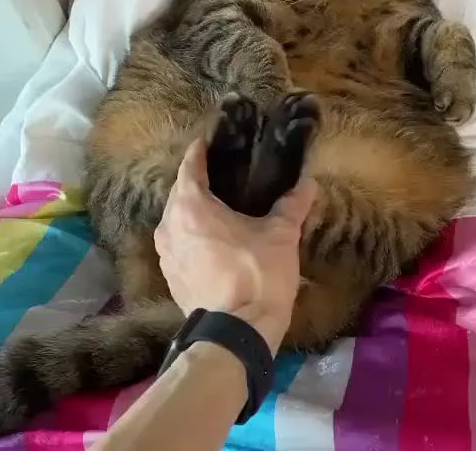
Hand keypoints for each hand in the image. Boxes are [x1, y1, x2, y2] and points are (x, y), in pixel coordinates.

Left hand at [154, 140, 315, 354]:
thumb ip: (293, 204)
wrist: (236, 333)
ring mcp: (166, 254)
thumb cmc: (257, 274)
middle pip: (179, 192)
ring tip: (215, 206)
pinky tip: (210, 240)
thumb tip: (309, 181)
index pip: (189, 167)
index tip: (208, 142)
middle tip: (219, 173)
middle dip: (196, 181)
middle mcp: (169, 225)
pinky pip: (177, 244)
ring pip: (175, 220)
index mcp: (191, 206)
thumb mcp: (281, 235)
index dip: (199, 152)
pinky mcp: (170, 277)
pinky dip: (190, 235)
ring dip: (190, 210)